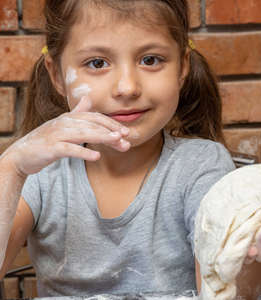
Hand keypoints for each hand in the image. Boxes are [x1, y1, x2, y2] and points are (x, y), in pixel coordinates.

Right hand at [5, 96, 130, 175]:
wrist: (21, 155)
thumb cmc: (46, 140)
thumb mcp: (63, 125)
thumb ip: (77, 113)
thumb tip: (88, 99)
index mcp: (69, 118)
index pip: (95, 118)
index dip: (111, 124)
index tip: (126, 132)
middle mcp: (64, 123)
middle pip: (92, 125)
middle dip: (111, 131)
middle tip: (127, 139)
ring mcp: (56, 135)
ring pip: (83, 134)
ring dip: (102, 137)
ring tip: (117, 141)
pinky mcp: (50, 148)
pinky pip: (69, 149)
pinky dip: (83, 151)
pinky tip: (96, 156)